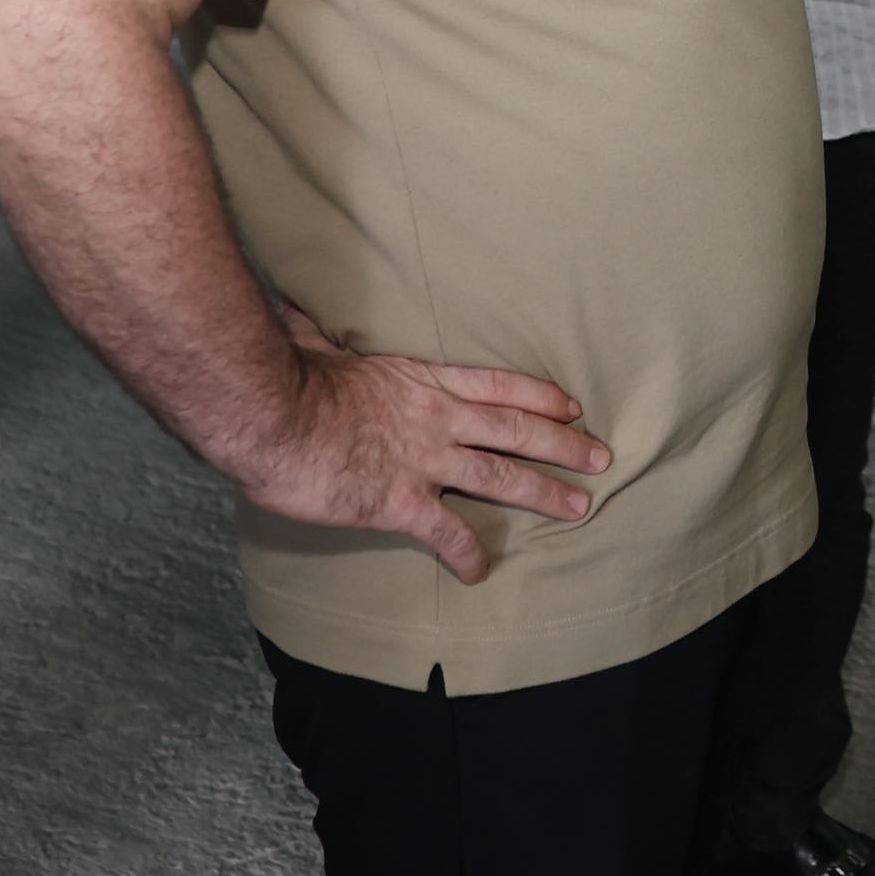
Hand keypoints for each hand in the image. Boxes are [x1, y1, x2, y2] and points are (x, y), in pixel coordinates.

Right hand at [240, 308, 614, 584]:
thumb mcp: (314, 345)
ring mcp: (424, 461)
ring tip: (580, 507)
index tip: (573, 406)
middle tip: (601, 458)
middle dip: (565, 445)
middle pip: (517, 430)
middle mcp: (437, 419)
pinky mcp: (400, 502)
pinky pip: (446, 532)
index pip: (499, 386)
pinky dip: (468, 553)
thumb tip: (292, 305)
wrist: (273, 415)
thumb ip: (316, 332)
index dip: (542, 396)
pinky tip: (480, 571)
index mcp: (422, 382)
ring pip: (501, 476)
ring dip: (545, 492)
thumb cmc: (290, 378)